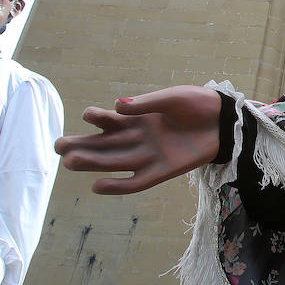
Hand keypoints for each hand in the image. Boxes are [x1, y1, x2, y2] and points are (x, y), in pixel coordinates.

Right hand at [55, 86, 221, 193]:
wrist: (226, 121)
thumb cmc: (198, 104)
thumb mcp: (172, 98)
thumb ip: (146, 103)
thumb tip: (118, 106)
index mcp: (140, 118)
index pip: (112, 120)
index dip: (97, 118)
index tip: (87, 115)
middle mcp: (141, 138)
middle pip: (106, 144)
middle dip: (82, 145)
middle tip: (58, 148)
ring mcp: (151, 155)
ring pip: (116, 162)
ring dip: (93, 163)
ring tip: (69, 162)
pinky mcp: (164, 171)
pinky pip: (137, 182)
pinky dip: (118, 186)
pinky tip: (97, 186)